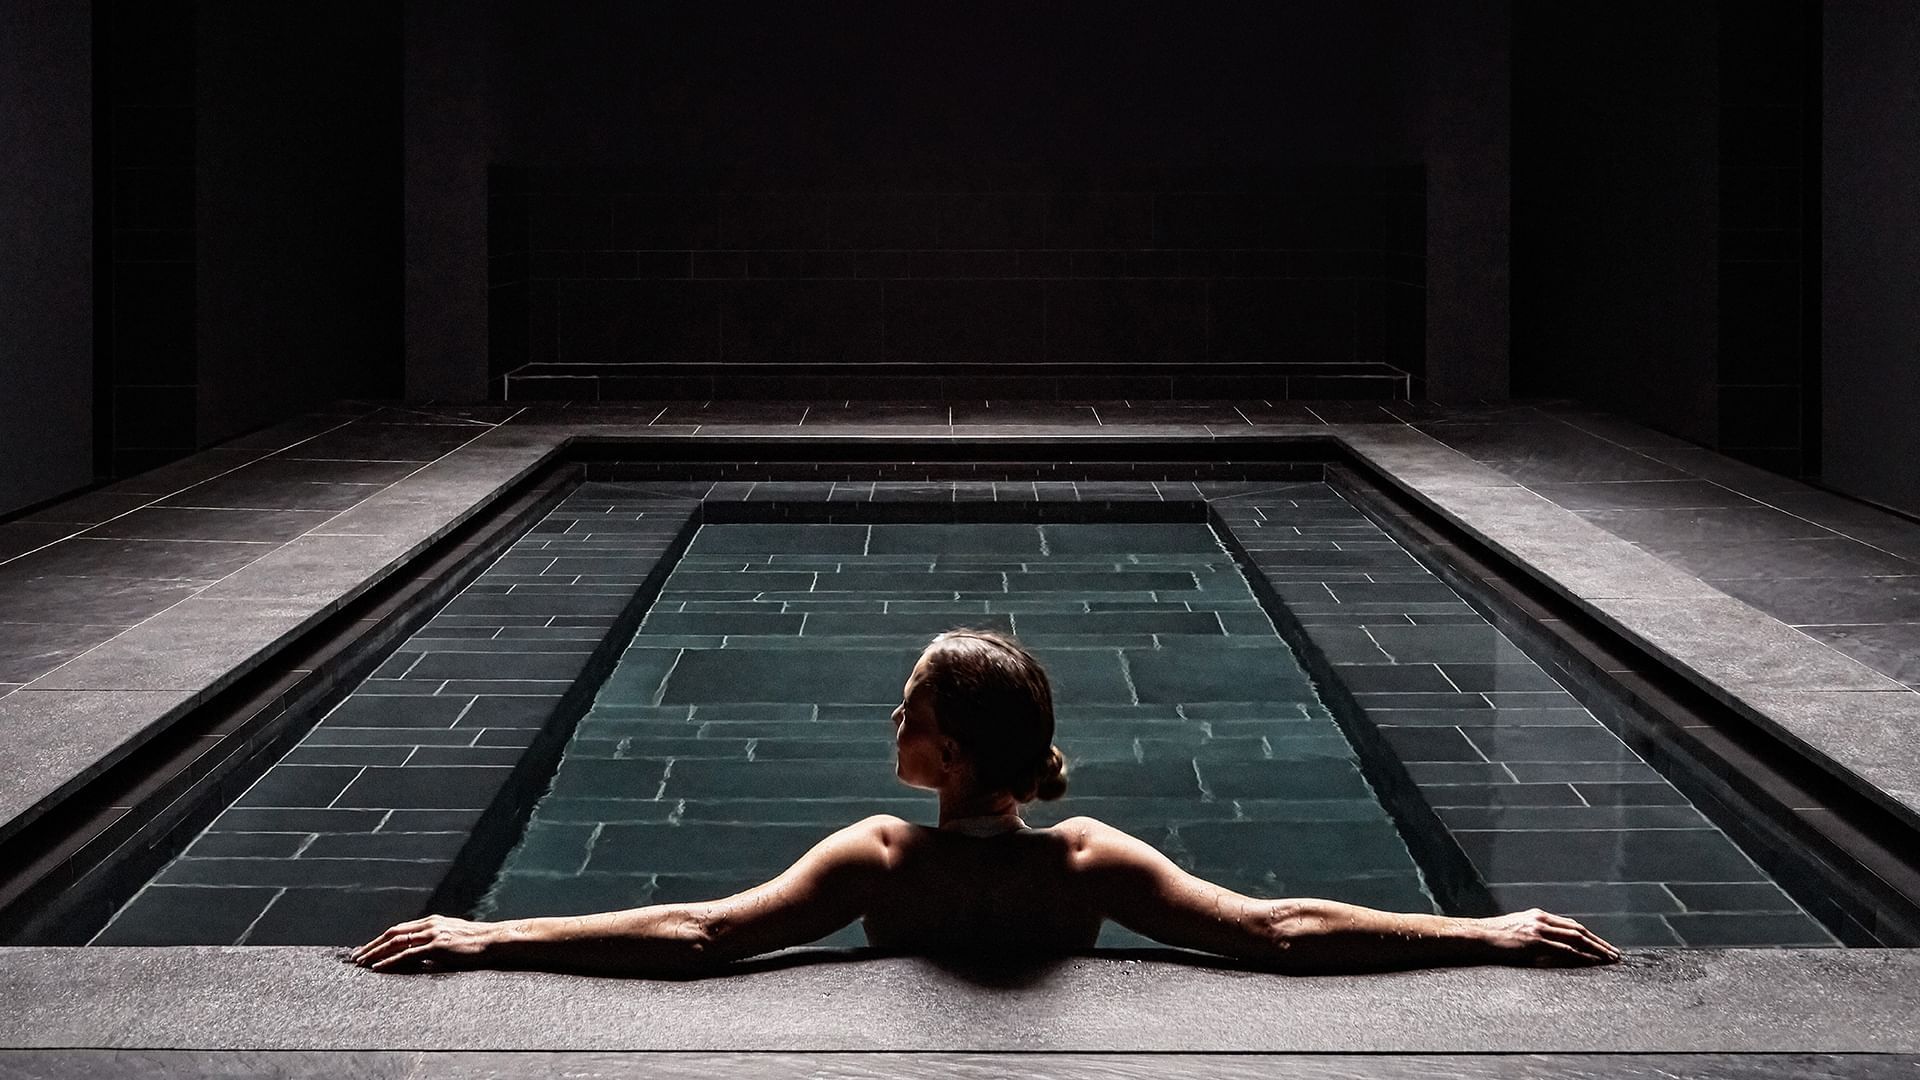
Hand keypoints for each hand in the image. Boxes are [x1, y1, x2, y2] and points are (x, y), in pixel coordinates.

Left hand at [349, 913, 505, 972]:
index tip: (366, 949)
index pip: (399, 929)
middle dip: (371, 945)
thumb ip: (436, 940)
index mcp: (432, 922)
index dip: (380, 940)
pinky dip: (390, 960)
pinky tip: (379, 967)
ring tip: (361, 964)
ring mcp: (433, 934)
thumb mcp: (453, 936)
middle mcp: (429, 925)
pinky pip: (408, 954)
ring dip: (375, 953)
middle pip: (392, 933)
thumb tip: (423, 951)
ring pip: (396, 942)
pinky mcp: (438, 947)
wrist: (495, 940)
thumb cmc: (477, 942)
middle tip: (355, 957)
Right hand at [1474, 908, 1621, 966]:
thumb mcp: (1518, 928)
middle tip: (1614, 954)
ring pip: (1576, 938)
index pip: (1572, 924)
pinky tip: (1591, 962)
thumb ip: (1535, 932)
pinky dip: (1580, 956)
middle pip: (1579, 930)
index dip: (1590, 935)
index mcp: (1539, 915)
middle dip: (1599, 942)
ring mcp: (1539, 930)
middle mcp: (1541, 919)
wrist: (1477, 935)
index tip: (1603, 945)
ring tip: (1609, 960)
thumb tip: (1549, 943)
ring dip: (1596, 949)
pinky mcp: (1534, 942)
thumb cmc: (1494, 935)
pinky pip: (1564, 949)